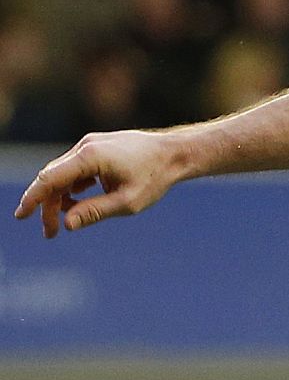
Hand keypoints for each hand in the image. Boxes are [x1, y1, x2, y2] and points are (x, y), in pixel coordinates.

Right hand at [13, 130, 180, 237]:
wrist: (176, 153)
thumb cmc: (155, 177)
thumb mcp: (128, 202)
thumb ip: (95, 212)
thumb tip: (67, 224)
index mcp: (90, 156)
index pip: (50, 178)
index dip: (33, 198)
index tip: (21, 216)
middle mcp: (85, 146)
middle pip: (54, 178)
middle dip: (48, 206)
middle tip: (50, 234)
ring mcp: (91, 145)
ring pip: (64, 174)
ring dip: (60, 198)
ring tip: (64, 223)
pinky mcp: (97, 149)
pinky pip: (75, 170)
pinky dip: (72, 187)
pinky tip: (77, 204)